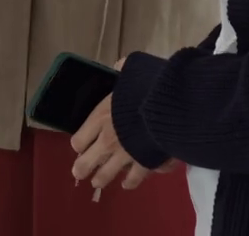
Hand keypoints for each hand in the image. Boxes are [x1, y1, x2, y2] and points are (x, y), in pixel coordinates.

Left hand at [71, 61, 177, 192]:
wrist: (171, 106)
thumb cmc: (149, 86)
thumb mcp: (133, 70)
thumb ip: (123, 69)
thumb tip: (120, 65)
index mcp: (101, 118)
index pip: (77, 141)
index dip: (79, 144)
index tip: (82, 144)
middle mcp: (107, 140)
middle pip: (84, 164)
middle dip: (82, 168)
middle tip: (82, 170)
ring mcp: (124, 155)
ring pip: (104, 176)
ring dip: (101, 179)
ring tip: (99, 181)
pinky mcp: (143, 164)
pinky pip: (132, 180)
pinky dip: (129, 183)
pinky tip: (126, 183)